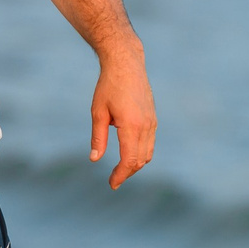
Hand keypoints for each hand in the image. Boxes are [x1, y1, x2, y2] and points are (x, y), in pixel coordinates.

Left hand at [89, 43, 156, 188]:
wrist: (126, 63)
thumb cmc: (108, 86)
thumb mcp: (98, 112)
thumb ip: (98, 138)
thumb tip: (95, 159)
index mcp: (131, 126)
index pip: (129, 160)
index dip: (120, 175)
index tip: (111, 184)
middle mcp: (146, 126)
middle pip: (140, 160)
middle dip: (127, 173)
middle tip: (113, 180)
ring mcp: (152, 122)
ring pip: (148, 153)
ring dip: (135, 164)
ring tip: (120, 169)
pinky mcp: (153, 118)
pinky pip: (150, 143)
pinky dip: (141, 153)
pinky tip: (128, 153)